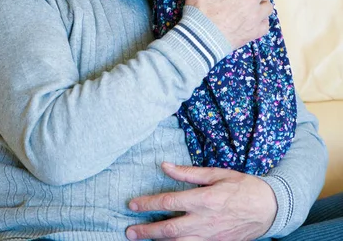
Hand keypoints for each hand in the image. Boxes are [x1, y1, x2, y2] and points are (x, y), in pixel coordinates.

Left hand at [126, 163, 276, 240]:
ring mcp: (209, 237)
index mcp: (203, 199)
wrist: (269, 208)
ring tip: (140, 239)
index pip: (168, 202)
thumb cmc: (242, 186)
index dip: (148, 204)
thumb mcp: (216, 173)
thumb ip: (188, 173)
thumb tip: (165, 166)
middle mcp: (203, 221)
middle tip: (129, 231)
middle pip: (168, 229)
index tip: (133, 204)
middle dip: (146, 231)